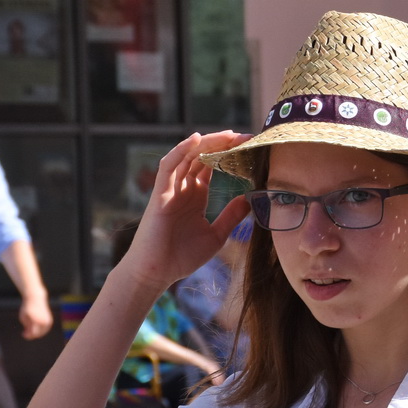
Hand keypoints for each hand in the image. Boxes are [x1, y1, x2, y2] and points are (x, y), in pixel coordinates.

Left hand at [19, 293, 52, 339]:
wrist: (35, 298)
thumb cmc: (27, 308)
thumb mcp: (23, 317)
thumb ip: (27, 327)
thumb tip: (29, 335)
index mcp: (37, 320)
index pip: (34, 333)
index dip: (28, 336)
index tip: (23, 334)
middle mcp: (44, 321)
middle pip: (38, 334)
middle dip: (32, 335)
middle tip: (25, 332)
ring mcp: (48, 321)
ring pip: (42, 332)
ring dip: (36, 332)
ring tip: (29, 327)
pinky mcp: (50, 321)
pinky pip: (45, 329)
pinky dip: (40, 329)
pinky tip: (34, 326)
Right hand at [117, 132, 250, 290]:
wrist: (157, 272)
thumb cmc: (182, 256)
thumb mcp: (216, 234)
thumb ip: (231, 215)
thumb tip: (250, 199)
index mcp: (196, 195)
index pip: (213, 166)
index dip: (229, 155)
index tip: (250, 147)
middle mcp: (183, 188)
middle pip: (202, 157)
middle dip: (223, 145)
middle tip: (246, 136)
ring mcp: (171, 188)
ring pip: (188, 156)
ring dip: (207, 143)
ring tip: (229, 134)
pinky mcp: (160, 193)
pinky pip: (169, 166)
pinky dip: (182, 150)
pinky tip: (197, 139)